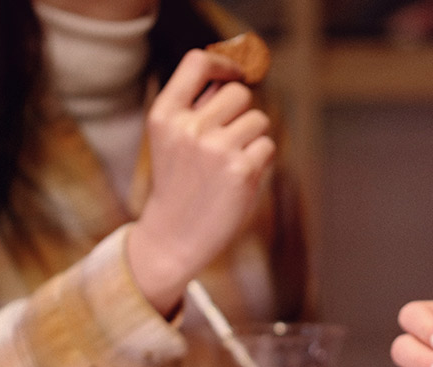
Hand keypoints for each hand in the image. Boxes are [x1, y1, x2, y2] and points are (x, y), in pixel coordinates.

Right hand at [127, 48, 274, 315]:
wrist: (172, 239)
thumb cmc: (178, 186)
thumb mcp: (172, 141)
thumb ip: (198, 106)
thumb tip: (235, 74)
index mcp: (164, 116)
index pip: (198, 62)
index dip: (223, 64)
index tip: (234, 75)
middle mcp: (188, 128)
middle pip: (239, 93)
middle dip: (240, 114)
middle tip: (225, 146)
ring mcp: (215, 149)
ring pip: (258, 120)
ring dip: (252, 140)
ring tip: (228, 167)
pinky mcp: (241, 170)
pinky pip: (267, 146)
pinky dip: (259, 162)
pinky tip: (237, 182)